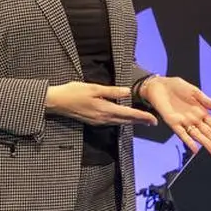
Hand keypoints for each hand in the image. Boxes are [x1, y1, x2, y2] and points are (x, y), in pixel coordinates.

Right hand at [45, 82, 159, 125]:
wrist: (56, 102)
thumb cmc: (74, 92)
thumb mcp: (94, 88)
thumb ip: (112, 91)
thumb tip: (128, 92)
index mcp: (105, 109)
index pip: (128, 114)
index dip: (142, 117)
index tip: (153, 120)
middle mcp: (103, 118)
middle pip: (126, 121)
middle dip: (140, 121)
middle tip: (153, 122)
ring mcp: (98, 121)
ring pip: (119, 123)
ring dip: (132, 122)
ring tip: (143, 120)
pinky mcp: (93, 121)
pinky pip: (112, 122)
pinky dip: (122, 121)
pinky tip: (125, 118)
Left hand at [141, 76, 210, 157]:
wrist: (159, 85)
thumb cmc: (177, 87)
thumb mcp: (195, 92)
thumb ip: (207, 101)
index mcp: (201, 112)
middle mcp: (194, 119)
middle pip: (208, 133)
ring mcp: (184, 122)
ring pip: (198, 136)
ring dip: (206, 145)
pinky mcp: (172, 122)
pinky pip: (182, 134)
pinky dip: (188, 142)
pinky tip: (194, 149)